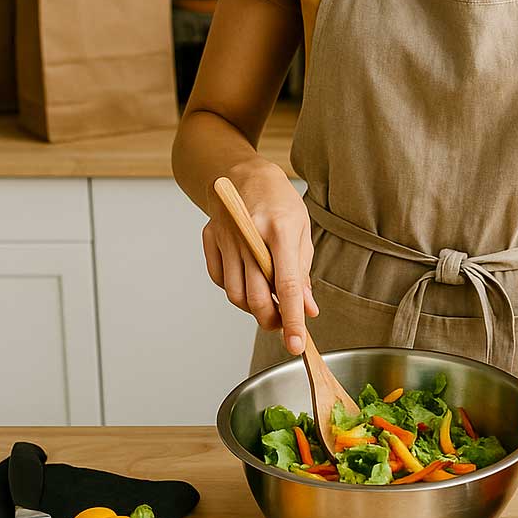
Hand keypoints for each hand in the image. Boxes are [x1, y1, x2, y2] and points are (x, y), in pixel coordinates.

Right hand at [202, 159, 318, 353]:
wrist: (241, 173)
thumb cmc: (279, 200)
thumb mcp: (302, 231)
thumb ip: (303, 272)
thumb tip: (307, 309)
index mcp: (280, 230)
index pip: (287, 286)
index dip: (292, 320)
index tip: (296, 344)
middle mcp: (249, 236)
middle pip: (256, 298)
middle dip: (271, 321)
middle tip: (283, 324)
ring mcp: (225, 238)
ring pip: (236, 295)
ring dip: (253, 309)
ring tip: (268, 300)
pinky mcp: (210, 240)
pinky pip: (222, 281)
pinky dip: (236, 290)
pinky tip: (249, 280)